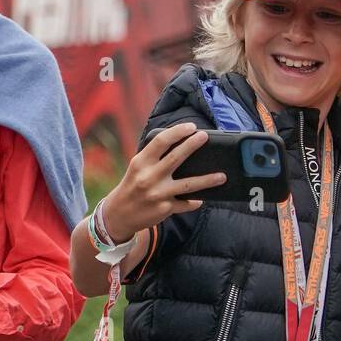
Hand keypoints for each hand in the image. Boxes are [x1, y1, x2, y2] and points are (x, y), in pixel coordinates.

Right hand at [102, 122, 226, 241]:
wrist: (119, 214)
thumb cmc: (133, 185)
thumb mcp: (138, 167)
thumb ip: (155, 156)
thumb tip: (182, 143)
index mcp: (141, 162)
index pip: (161, 141)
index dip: (177, 131)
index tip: (191, 126)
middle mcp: (149, 177)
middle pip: (176, 158)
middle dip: (192, 145)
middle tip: (205, 136)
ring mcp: (158, 194)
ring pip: (189, 185)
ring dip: (207, 180)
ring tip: (222, 176)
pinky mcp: (165, 208)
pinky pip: (186, 203)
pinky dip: (195, 202)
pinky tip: (201, 199)